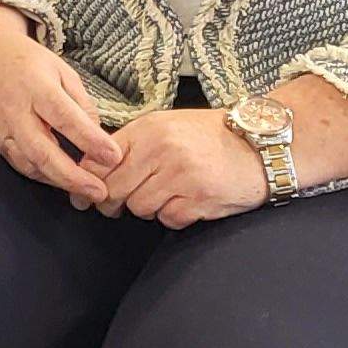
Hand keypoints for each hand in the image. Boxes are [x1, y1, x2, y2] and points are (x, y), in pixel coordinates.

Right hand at [0, 2, 120, 204]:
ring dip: (57, 181)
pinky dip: (40, 174)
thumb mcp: (59, 68)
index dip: (90, 140)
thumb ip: (80, 102)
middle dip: (72, 177)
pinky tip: (59, 179)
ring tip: (85, 191)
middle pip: (42, 151)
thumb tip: (98, 136)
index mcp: (35, 86)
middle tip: (99, 192)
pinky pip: (17, 162)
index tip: (114, 156)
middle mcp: (13, 110)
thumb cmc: (22, 60)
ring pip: (28, 164)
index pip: (66, 118)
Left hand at [93, 109, 272, 227]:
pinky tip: (188, 201)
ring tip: (167, 193)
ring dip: (148, 207)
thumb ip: (131, 146)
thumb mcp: (167, 127)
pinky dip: (174, 216)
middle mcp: (161, 150)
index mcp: (148, 129)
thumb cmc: (210, 137)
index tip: (85, 194)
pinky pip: (168, 219)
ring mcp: (181, 176)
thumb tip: (92, 171)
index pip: (99, 161)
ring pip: (139, 208)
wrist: (262, 145)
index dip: (89, 182)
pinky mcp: (200, 199)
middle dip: (112, 202)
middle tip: (115, 206)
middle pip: (113, 190)